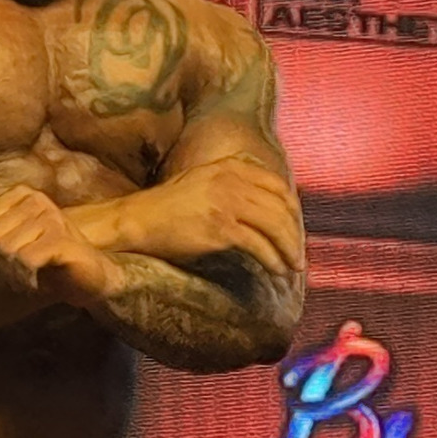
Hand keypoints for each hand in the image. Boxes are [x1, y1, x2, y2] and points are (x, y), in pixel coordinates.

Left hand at [0, 187, 122, 306]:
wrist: (86, 278)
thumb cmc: (43, 260)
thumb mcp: (1, 243)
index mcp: (21, 194)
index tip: (4, 262)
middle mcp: (37, 200)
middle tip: (16, 274)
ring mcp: (53, 217)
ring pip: (8, 250)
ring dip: (13, 274)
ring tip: (26, 277)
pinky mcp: (63, 240)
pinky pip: (27, 260)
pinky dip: (26, 277)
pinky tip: (36, 281)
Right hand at [118, 157, 304, 277]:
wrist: (136, 221)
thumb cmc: (167, 208)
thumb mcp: (202, 182)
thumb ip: (232, 184)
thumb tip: (264, 206)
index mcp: (230, 167)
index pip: (277, 186)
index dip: (293, 210)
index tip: (297, 229)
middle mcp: (231, 180)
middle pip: (280, 207)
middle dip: (295, 234)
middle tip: (300, 255)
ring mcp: (226, 202)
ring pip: (275, 226)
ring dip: (289, 250)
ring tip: (293, 268)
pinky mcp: (220, 228)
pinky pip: (259, 245)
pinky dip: (273, 260)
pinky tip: (277, 271)